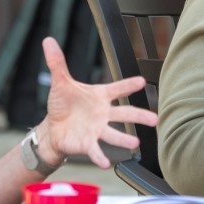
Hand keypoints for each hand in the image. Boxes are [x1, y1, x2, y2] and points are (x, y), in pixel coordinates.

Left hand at [36, 36, 158, 167]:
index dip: (129, 85)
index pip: (117, 88)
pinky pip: (97, 150)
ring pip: (115, 134)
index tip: (141, 81)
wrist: (53, 128)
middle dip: (140, 115)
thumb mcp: (60, 82)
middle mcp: (103, 113)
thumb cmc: (63, 105)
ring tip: (135, 142)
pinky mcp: (88, 143)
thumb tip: (47, 40)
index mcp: (100, 96)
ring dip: (124, 139)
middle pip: (125, 113)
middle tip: (156, 118)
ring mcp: (98, 129)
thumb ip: (57, 62)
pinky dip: (101, 156)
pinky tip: (106, 163)